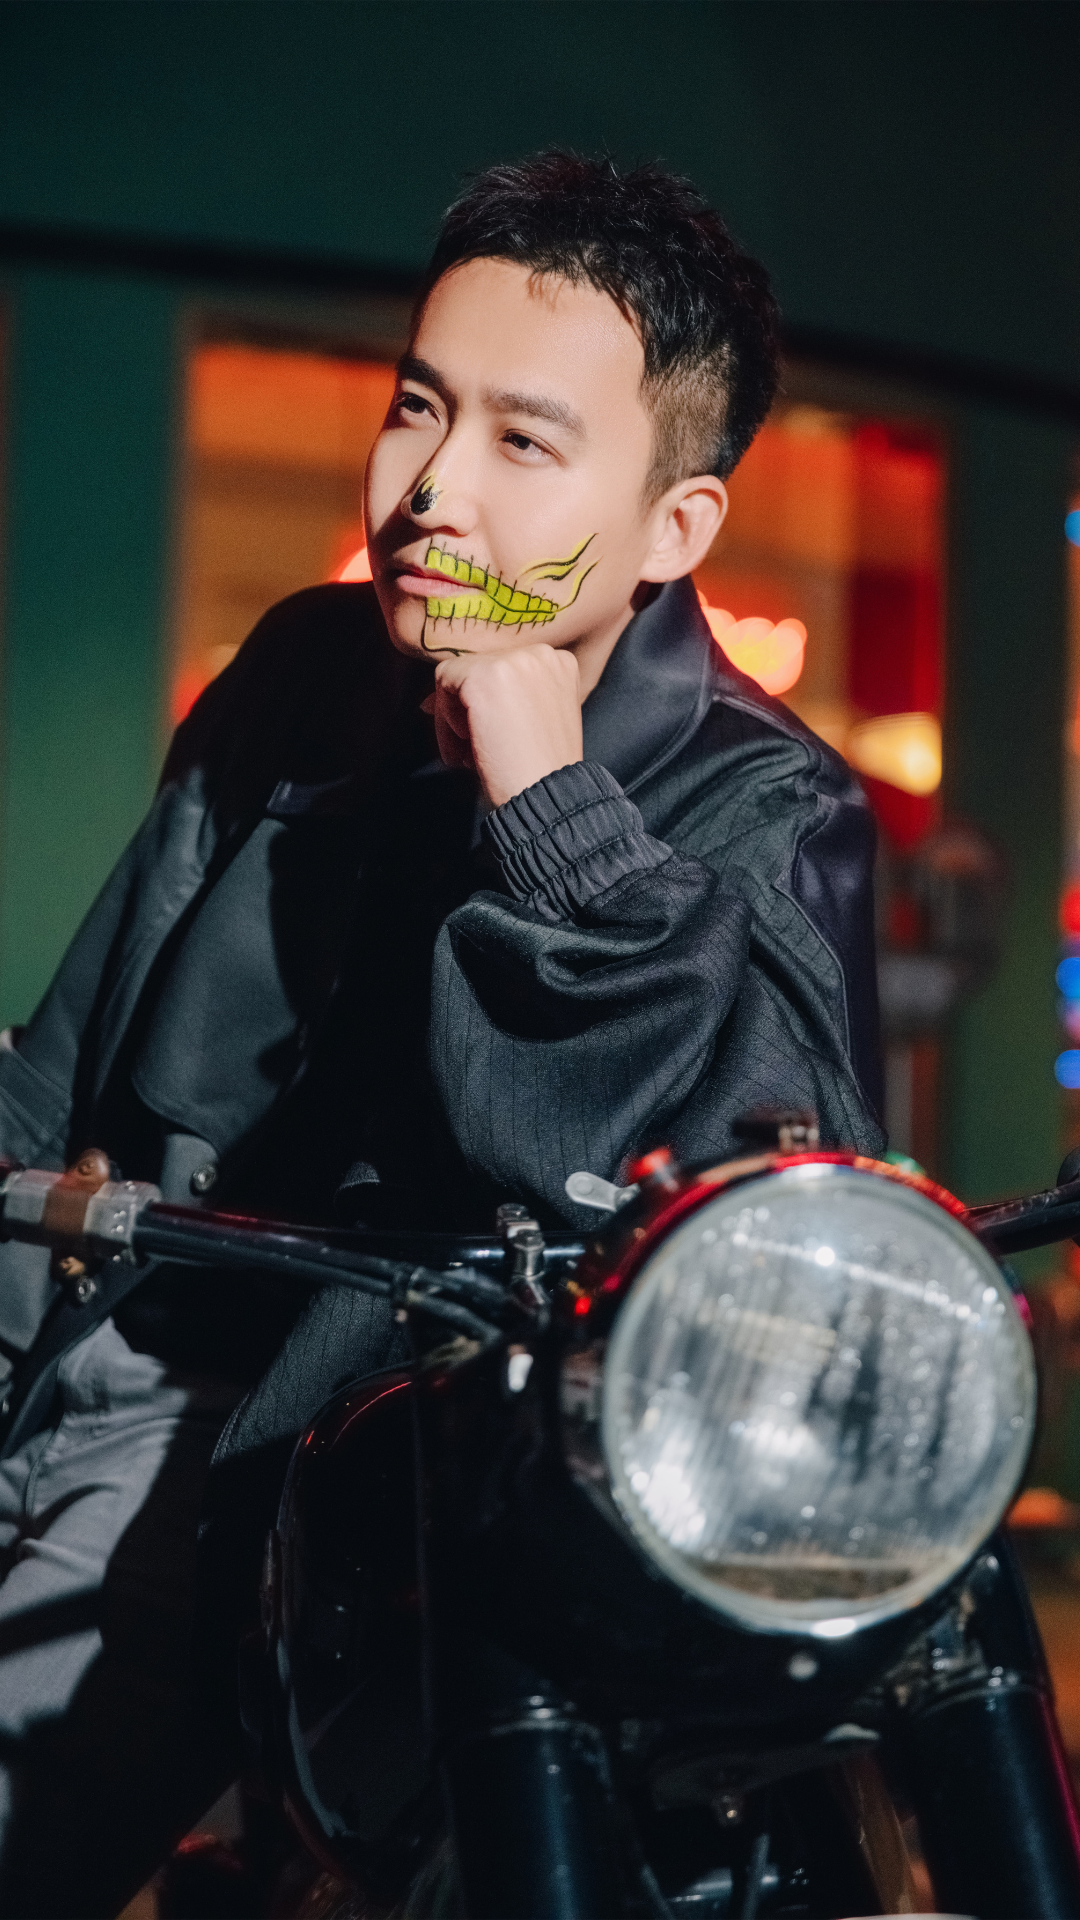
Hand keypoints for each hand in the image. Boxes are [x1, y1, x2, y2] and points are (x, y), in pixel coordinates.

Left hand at [425, 646, 583, 807]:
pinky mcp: (484, 675)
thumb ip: (497, 700)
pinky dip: (445, 721)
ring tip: (470, 755)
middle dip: (466, 712)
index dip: (481, 702)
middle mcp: (539, 653)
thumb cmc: (539, 770)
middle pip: (477, 669)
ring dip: (453, 719)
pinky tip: (468, 749)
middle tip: (473, 752)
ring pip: (456, 676)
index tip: (477, 734)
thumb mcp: (527, 724)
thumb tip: (431, 700)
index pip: (500, 669)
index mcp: (557, 664)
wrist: (546, 794)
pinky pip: (443, 685)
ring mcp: (512, 662)